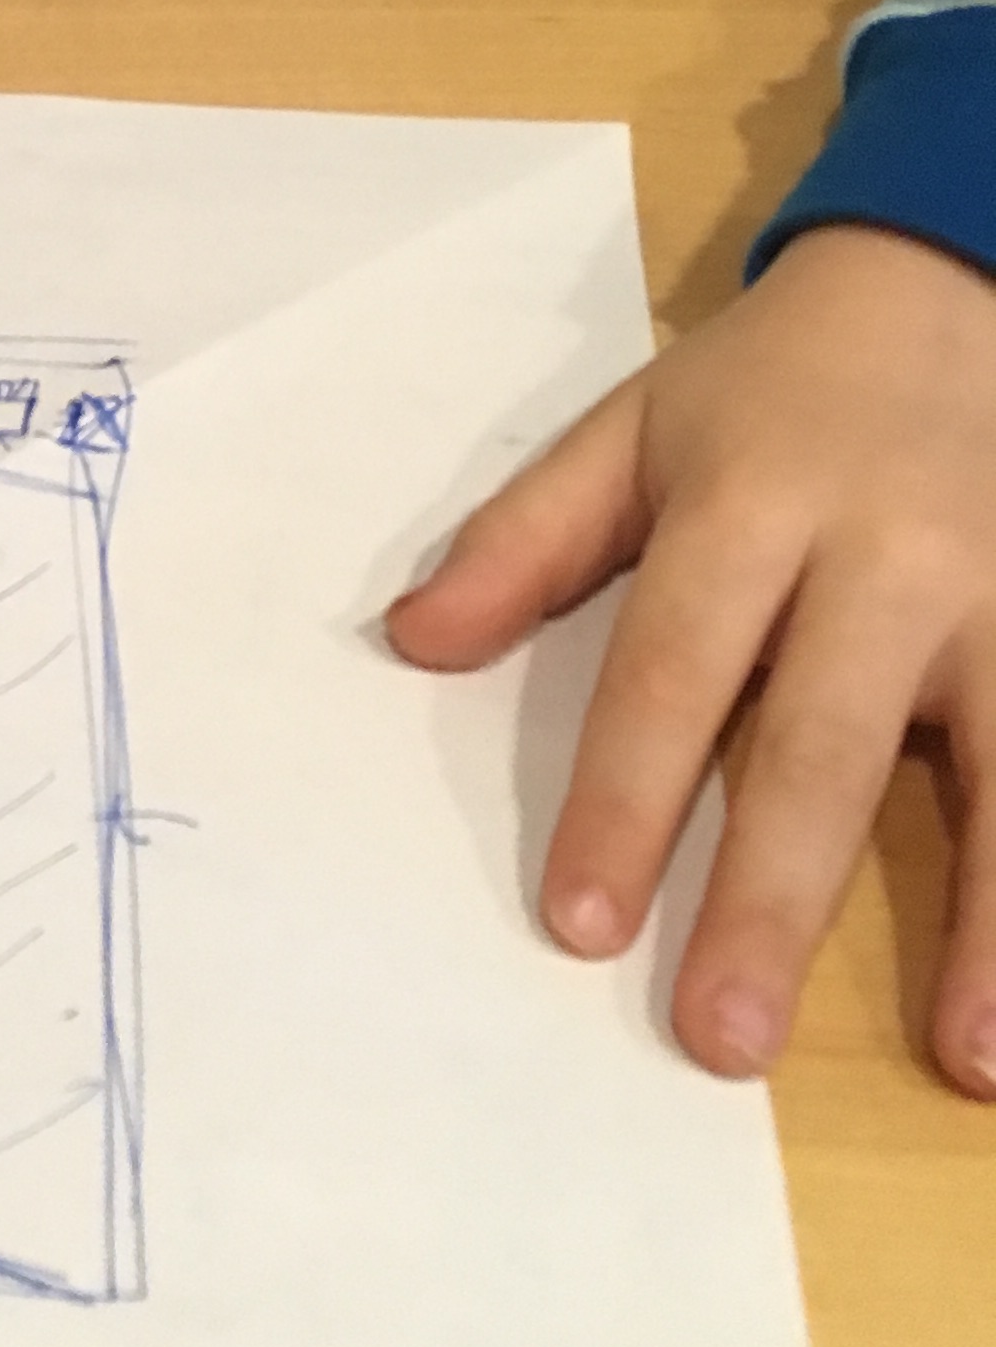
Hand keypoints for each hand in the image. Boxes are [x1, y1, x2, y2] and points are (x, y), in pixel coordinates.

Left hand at [386, 222, 995, 1095]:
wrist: (950, 288)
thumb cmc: (768, 392)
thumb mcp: (631, 431)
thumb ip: (523, 542)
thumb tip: (408, 642)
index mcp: (751, 505)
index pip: (673, 668)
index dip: (625, 796)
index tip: (582, 921)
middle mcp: (884, 558)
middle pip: (818, 744)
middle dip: (771, 896)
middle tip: (722, 1033)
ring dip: (988, 924)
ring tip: (964, 1059)